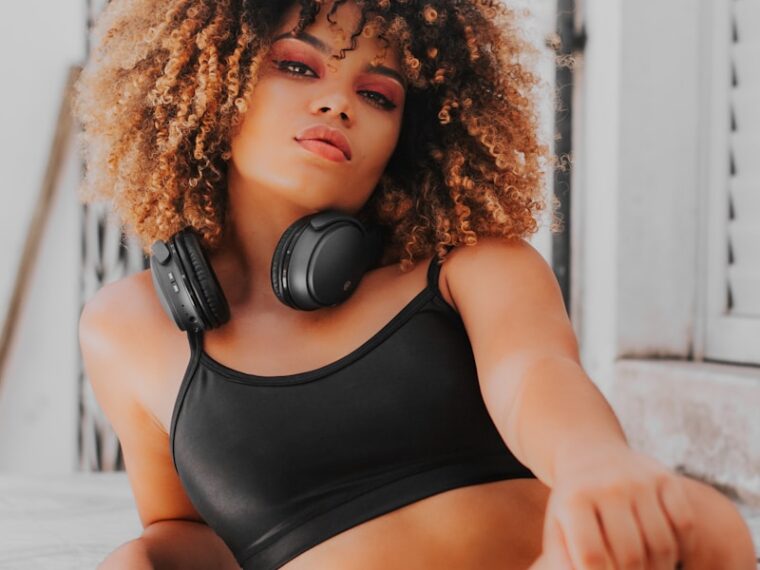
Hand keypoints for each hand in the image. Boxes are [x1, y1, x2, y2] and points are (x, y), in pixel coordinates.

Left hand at [531, 443, 695, 568]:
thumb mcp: (556, 527)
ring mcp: (639, 480)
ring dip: (660, 569)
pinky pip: (685, 524)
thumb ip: (564, 561)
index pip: (591, 556)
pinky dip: (682, 547)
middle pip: (630, 555)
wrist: (590, 455)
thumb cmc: (573, 505)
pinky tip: (669, 553)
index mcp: (574, 501)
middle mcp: (608, 487)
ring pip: (662, 544)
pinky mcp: (664, 477)